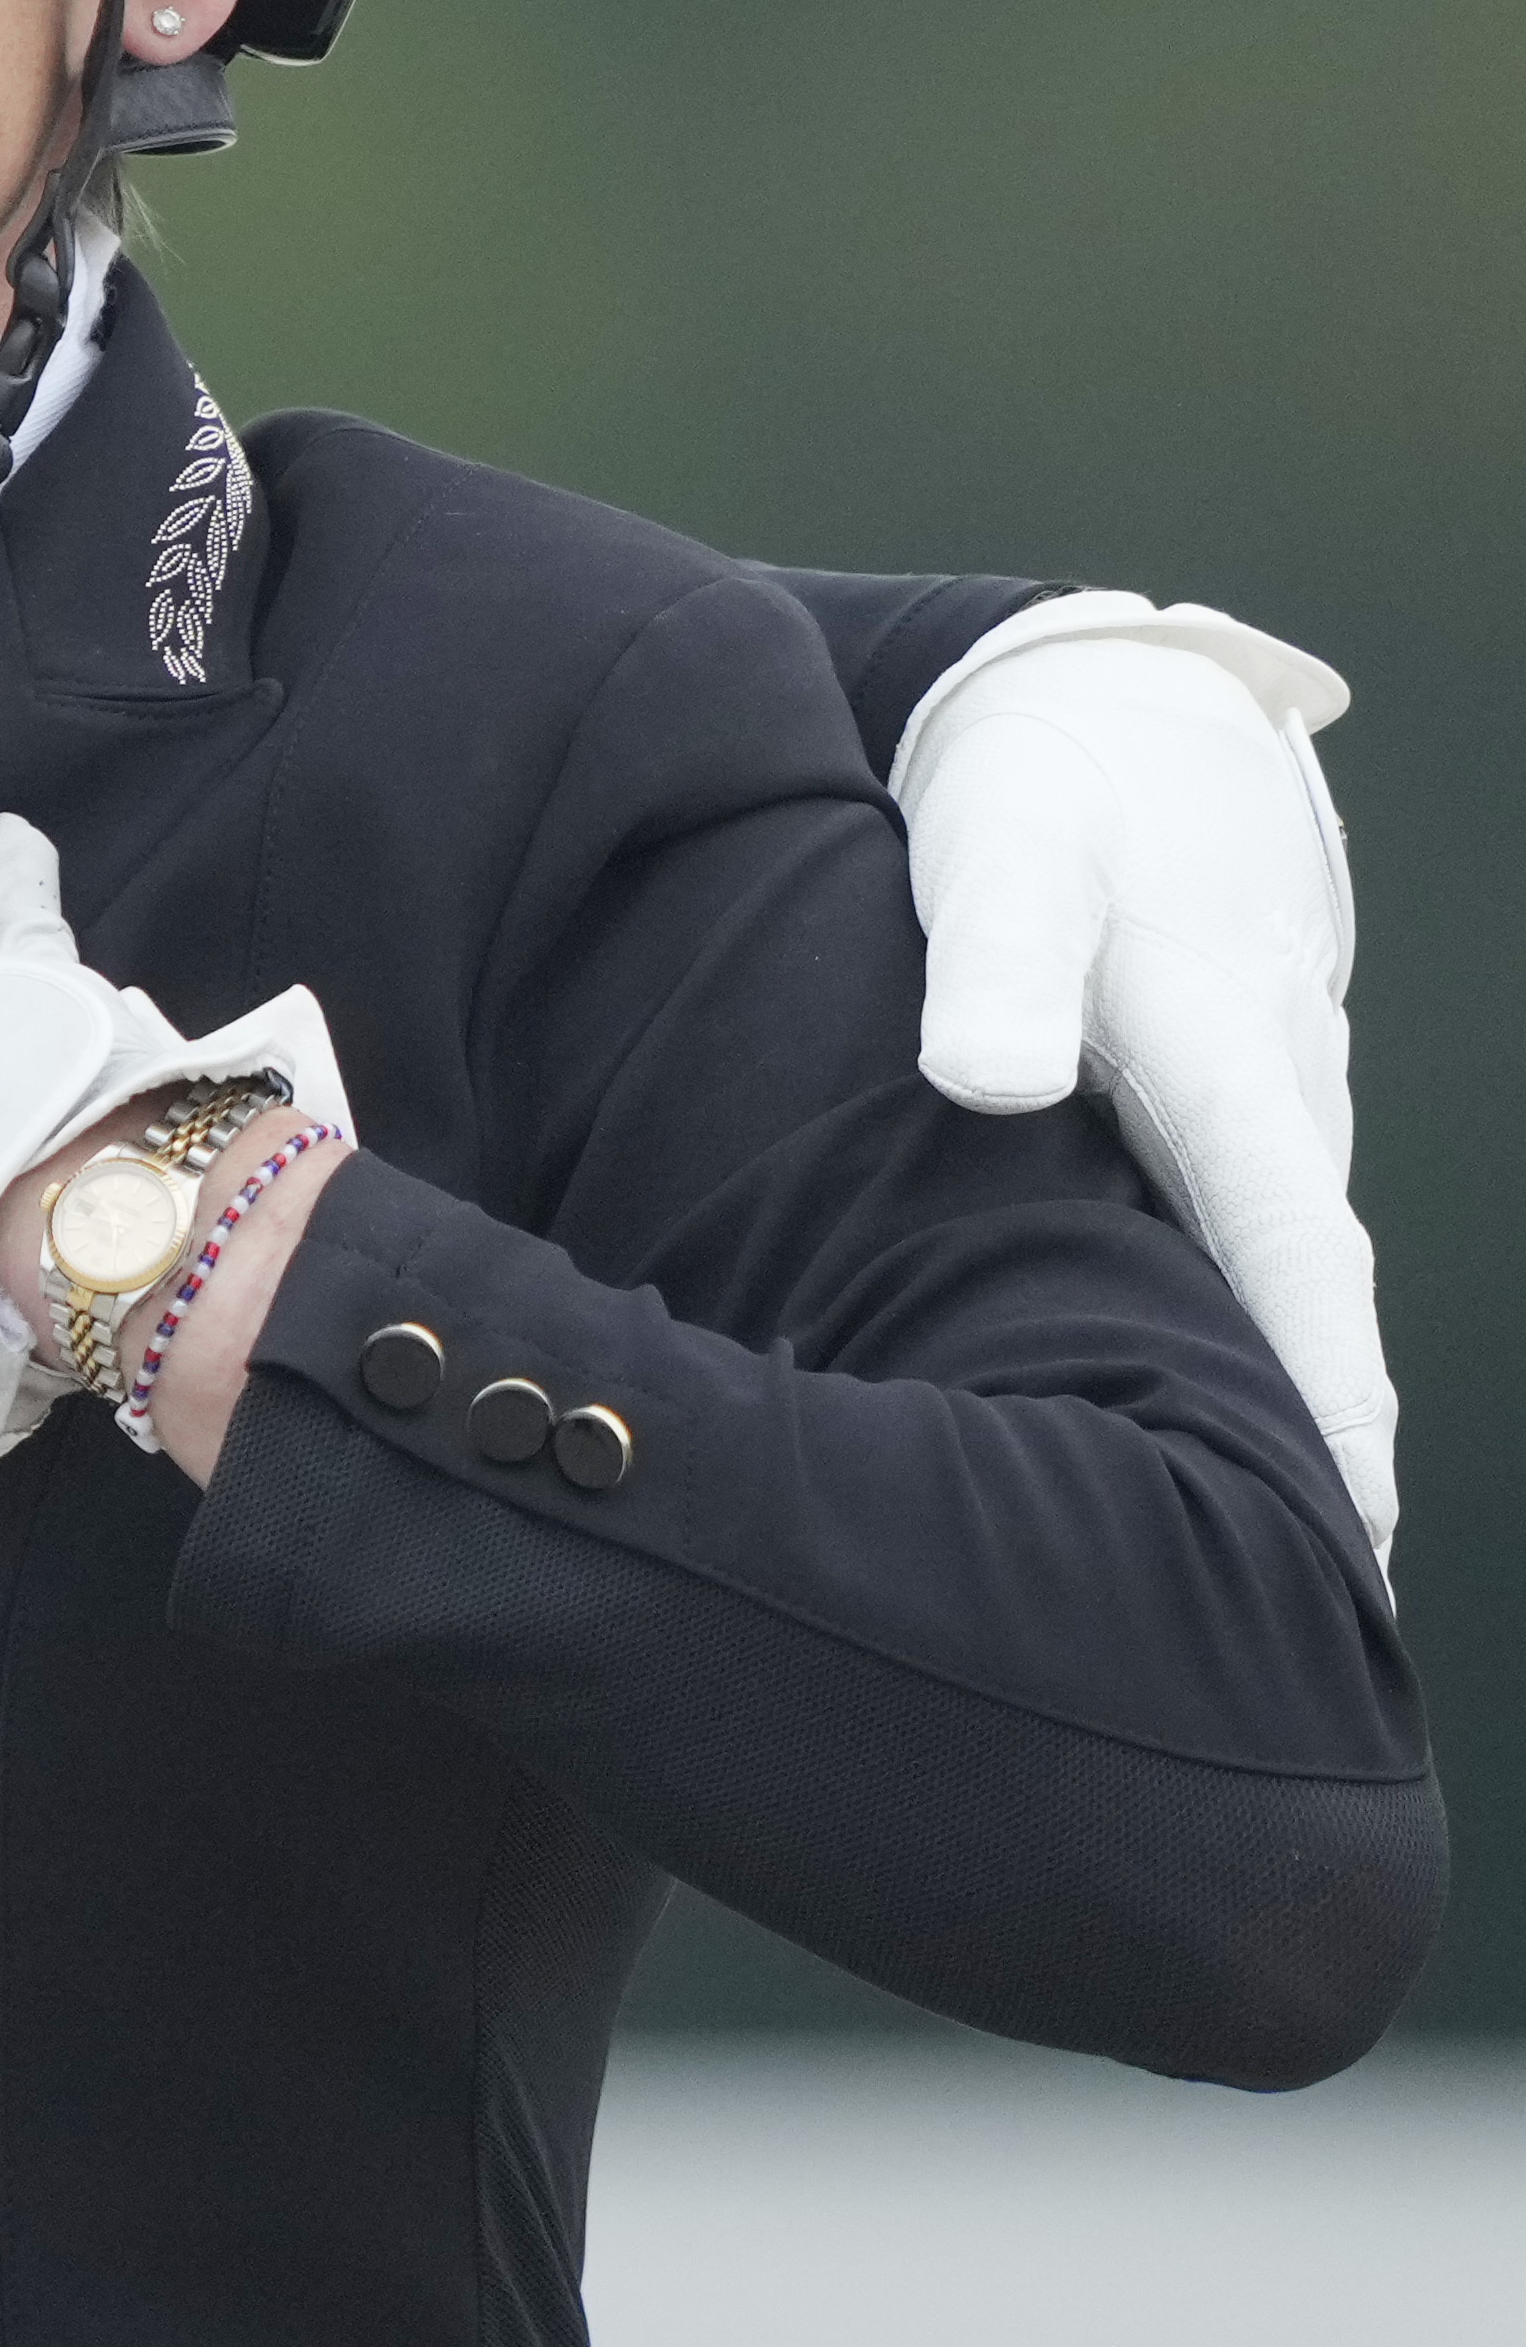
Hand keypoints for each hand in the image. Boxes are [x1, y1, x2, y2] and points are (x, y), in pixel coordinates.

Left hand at [902, 597, 1390, 1563]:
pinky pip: (1235, 1238)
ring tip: (1240, 1569)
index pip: (1290, 1250)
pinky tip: (1185, 1423)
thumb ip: (1001, 959)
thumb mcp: (1010, 845)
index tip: (1358, 1532)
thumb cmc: (1046, 795)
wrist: (1123, 722)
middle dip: (1324, 1450)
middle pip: (1301, 1297)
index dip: (1325, 1392)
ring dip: (1270, 1399)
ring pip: (1267, 1276)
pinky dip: (1230, 1327)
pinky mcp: (1223, 1117)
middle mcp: (1270, 1102)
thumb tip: (987, 1085)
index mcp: (1226, 1056)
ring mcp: (1261, 1114)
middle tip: (1316, 1624)